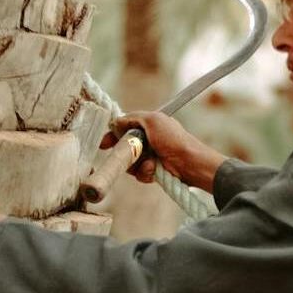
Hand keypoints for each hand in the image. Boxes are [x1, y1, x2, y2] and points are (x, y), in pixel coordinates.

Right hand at [106, 111, 227, 193]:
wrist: (188, 162)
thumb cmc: (173, 138)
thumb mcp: (152, 120)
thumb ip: (132, 118)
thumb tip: (116, 121)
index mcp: (149, 126)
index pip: (125, 129)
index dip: (113, 136)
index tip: (104, 144)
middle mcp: (148, 140)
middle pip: (125, 148)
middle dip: (125, 153)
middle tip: (128, 155)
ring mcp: (150, 156)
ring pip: (130, 163)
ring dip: (137, 164)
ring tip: (150, 162)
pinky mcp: (153, 171)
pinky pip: (139, 174)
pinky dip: (145, 172)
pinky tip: (154, 170)